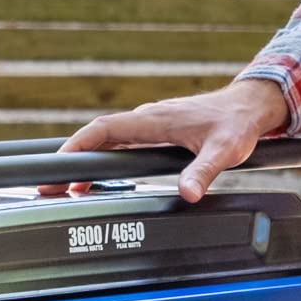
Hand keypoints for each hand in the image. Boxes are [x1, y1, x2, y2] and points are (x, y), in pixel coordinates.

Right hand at [44, 78, 287, 200]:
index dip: (77, 145)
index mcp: (155, 119)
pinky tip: (99, 178)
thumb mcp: (224, 150)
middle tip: (51, 188)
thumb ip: (203, 171)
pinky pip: (122, 143)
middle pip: (98, 137)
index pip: (104, 129)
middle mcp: (147, 119)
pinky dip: (104, 159)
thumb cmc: (237, 124)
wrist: (249, 107)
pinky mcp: (156, 131)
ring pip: (109, 141)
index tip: (57, 164)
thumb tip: (189, 194)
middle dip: (72, 160)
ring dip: (87, 161)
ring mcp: (150, 124)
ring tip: (68, 189)